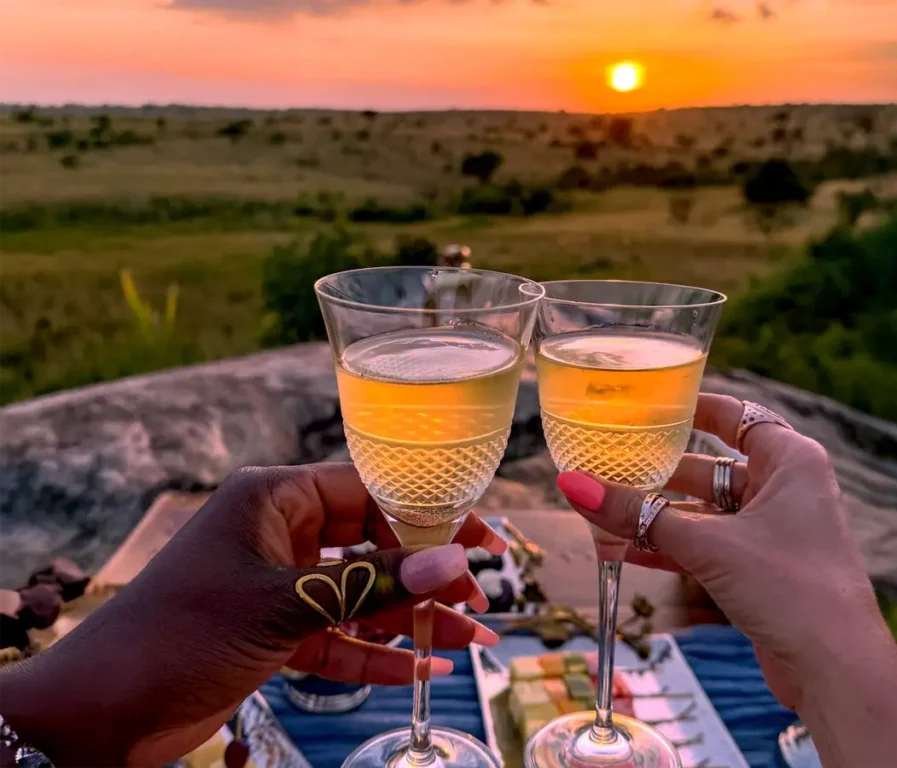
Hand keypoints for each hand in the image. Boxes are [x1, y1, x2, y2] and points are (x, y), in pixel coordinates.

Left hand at [0, 463, 502, 767]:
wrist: (98, 715)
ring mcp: (278, 586)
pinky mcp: (274, 634)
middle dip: (426, 570)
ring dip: (412, 617)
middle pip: (372, 542)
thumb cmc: (178, 636)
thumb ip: (367, 586)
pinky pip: (340, 637)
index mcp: (274, 499)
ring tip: (474, 635)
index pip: (368, 489)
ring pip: (361, 595)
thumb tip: (450, 563)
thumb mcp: (280, 607)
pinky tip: (422, 668)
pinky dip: (377, 654)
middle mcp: (280, 534)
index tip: (477, 537)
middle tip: (481, 591)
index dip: (427, 513)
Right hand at [556, 394, 896, 710]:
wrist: (835, 670)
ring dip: (660, 516)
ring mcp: (776, 531)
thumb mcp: (705, 544)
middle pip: (712, 466)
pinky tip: (629, 551)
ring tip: (608, 511)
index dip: (691, 408)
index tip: (645, 406)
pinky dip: (674, 546)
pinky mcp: (764, 569)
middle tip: (609, 465)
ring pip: (707, 510)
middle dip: (659, 472)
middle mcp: (786, 489)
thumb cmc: (787, 587)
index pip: (735, 416)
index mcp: (790, 461)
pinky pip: (711, 545)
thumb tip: (572, 484)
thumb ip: (637, 514)